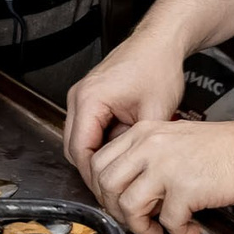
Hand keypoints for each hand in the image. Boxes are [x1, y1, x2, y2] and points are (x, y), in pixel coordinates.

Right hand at [63, 30, 190, 181]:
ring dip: (97, 157)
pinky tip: (122, 152)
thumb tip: (136, 172)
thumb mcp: (156, 112)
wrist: (159, 42)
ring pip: (79, 139)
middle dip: (92, 170)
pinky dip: (102, 144)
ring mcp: (83, 97)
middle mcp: (79, 97)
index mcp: (90, 99)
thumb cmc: (157, 66)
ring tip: (120, 173)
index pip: (80, 149)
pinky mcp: (91, 98)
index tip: (109, 191)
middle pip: (74, 147)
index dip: (94, 174)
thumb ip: (140, 145)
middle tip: (113, 189)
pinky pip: (89, 129)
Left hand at [89, 114, 233, 233]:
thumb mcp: (176, 140)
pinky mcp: (187, 188)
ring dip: (142, 226)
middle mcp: (149, 146)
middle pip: (106, 184)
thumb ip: (149, 159)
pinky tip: (192, 230)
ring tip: (160, 230)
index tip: (119, 204)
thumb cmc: (228, 149)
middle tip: (136, 222)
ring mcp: (166, 166)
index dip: (105, 190)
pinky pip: (168, 221)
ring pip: (128, 205)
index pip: (100, 161)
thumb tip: (130, 192)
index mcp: (144, 133)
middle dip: (117, 211)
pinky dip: (179, 232)